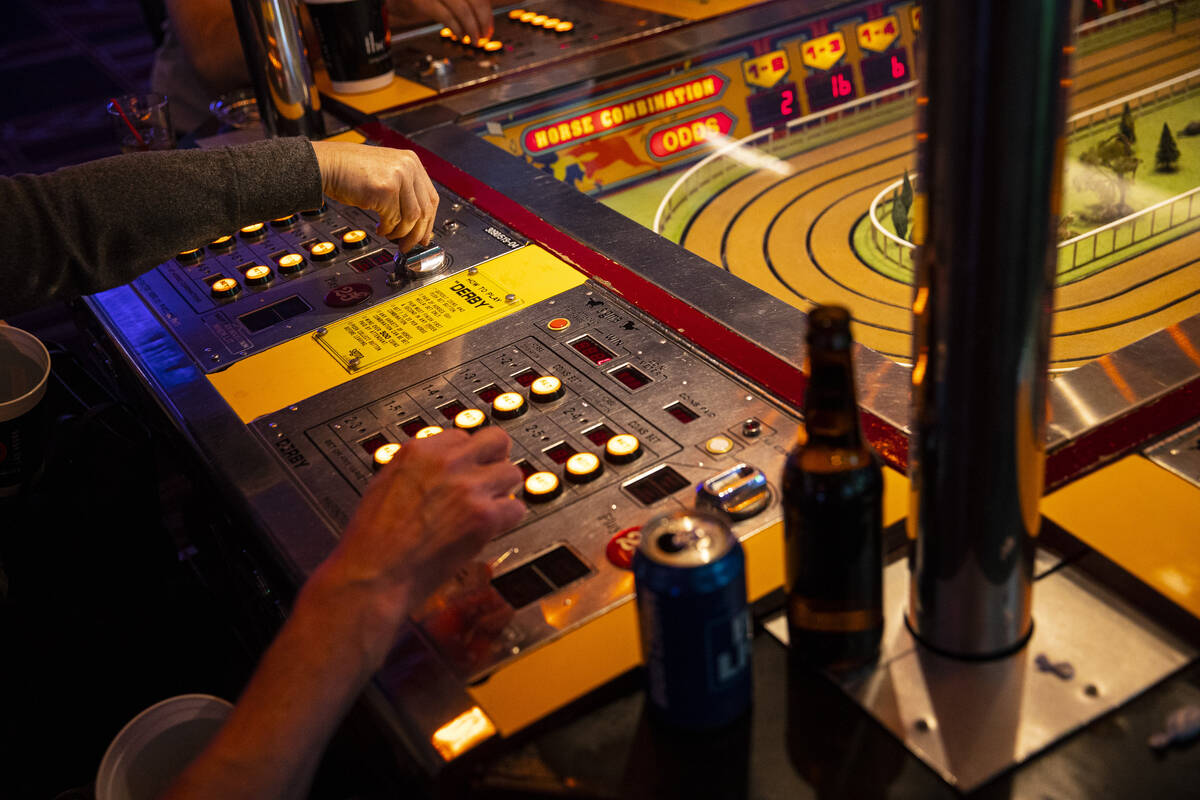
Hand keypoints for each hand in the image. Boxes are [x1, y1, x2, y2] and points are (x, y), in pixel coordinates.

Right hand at [308, 427, 523, 666]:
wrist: (374, 573)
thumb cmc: (372, 540)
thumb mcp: (384, 484)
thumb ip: (416, 469)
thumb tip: (436, 468)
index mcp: (418, 451)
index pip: (462, 436)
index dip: (467, 456)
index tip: (468, 469)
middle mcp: (446, 462)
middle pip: (496, 440)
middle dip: (496, 460)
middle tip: (490, 480)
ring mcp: (467, 487)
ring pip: (512, 473)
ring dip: (503, 491)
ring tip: (488, 509)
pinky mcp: (483, 515)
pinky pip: (517, 507)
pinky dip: (507, 520)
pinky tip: (490, 529)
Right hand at [309, 140, 438, 251]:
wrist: (328, 164)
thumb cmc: (351, 171)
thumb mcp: (386, 173)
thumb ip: (404, 191)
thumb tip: (416, 222)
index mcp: (411, 162)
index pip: (431, 198)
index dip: (429, 222)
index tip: (424, 236)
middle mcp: (408, 167)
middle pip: (424, 210)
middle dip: (417, 234)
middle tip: (408, 245)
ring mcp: (398, 177)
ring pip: (412, 218)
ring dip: (401, 233)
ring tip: (390, 236)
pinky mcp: (385, 189)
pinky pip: (393, 219)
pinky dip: (387, 229)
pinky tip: (380, 228)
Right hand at [389, 0, 493, 40]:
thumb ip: (465, 2)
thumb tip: (486, 18)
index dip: (486, 11)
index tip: (488, 26)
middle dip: (483, 21)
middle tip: (484, 35)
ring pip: (463, 10)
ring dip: (472, 29)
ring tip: (474, 39)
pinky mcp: (422, 1)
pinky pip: (447, 17)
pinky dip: (457, 29)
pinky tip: (460, 36)